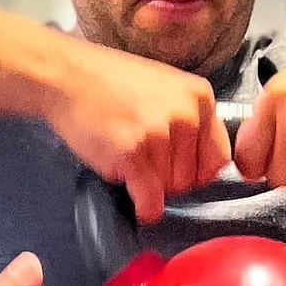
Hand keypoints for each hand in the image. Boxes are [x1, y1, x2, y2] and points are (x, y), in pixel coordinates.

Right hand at [45, 38, 230, 223]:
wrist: (66, 77)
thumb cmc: (109, 82)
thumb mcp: (164, 87)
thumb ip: (188, 119)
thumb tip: (202, 164)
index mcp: (199, 98)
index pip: (218, 158)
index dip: (197, 171)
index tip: (177, 169)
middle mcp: (186, 115)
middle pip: (193, 178)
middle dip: (169, 179)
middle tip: (143, 161)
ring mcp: (159, 134)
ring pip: (170, 190)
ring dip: (151, 187)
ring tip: (128, 160)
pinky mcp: (132, 154)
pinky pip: (151, 200)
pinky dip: (144, 208)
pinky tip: (136, 198)